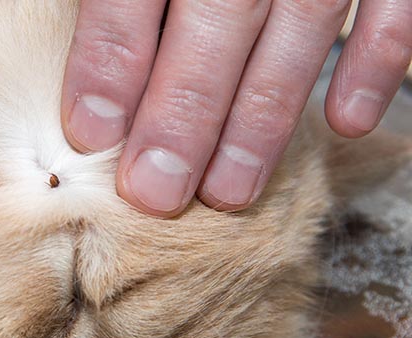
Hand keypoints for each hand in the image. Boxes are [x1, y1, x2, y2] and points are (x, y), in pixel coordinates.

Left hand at [62, 0, 411, 215]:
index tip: (90, 134)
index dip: (112, 57)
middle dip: (185, 112)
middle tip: (156, 192)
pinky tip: (346, 123)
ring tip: (229, 192)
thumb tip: (87, 57)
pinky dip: (378, 57)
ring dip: (264, 117)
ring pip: (302, 22)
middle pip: (218, 16)